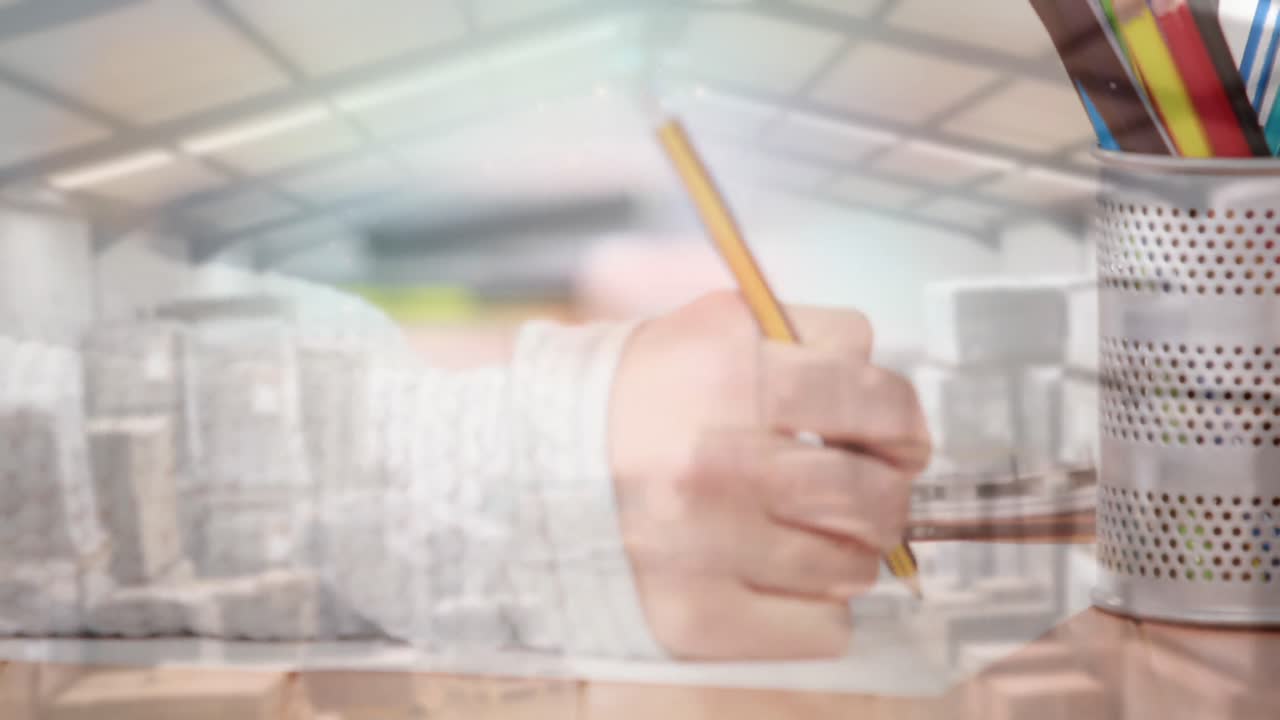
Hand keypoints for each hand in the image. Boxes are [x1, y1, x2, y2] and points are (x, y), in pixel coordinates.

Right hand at [609, 291, 930, 659]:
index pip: (880, 404)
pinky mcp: (696, 619)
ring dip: (845, 549)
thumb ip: (807, 339)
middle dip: (886, 493)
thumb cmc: (639, 399)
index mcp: (731, 378)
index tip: (896, 437)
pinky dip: (817, 605)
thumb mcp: (716, 328)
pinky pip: (822, 628)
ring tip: (803, 528)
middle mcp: (718, 467)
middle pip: (876, 495)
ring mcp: (706, 550)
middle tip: (863, 489)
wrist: (537, 468)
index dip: (902, 423)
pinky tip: (778, 573)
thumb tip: (887, 404)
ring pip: (855, 568)